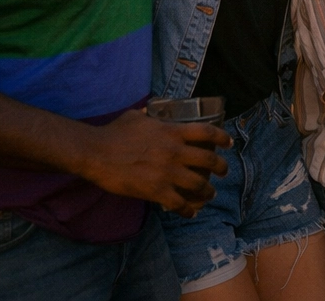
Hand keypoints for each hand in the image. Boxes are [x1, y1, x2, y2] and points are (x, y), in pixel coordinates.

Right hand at [75, 109, 230, 216]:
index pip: (207, 132)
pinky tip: (191, 212)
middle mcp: (175, 151)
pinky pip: (179, 203)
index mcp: (173, 131)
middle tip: (223, 172)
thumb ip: (151, 116)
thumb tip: (152, 112)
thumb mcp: (137, 116)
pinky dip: (188, 210)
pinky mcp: (155, 191)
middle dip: (221, 168)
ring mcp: (167, 172)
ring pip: (199, 184)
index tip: (229, 143)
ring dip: (208, 191)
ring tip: (210, 194)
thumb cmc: (114, 132)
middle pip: (209, 160)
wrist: (96, 152)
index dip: (222, 138)